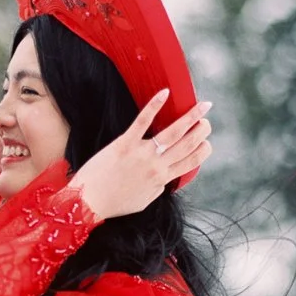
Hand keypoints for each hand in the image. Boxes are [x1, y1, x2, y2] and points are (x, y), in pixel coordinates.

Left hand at [69, 89, 211, 219]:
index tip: (206, 140)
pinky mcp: (124, 144)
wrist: (87, 203)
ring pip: (174, 132)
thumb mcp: (143, 200)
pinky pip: (142, 121)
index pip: (193, 161)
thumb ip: (158, 187)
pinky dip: (155, 105)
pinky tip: (165, 92)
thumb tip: (166, 178)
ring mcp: (141, 154)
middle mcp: (156, 166)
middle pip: (189, 144)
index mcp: (162, 179)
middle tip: (207, 118)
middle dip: (202, 129)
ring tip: (203, 105)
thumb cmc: (113, 202)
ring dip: (192, 116)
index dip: (205, 148)